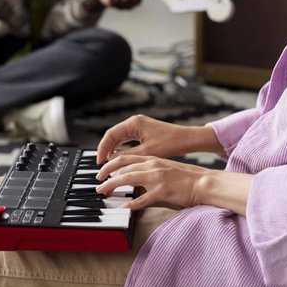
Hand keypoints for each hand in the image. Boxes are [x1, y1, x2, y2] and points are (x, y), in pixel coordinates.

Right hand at [95, 114, 222, 164]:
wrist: (187, 139)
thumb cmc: (171, 143)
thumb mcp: (147, 152)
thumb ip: (128, 155)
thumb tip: (112, 160)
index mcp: (134, 123)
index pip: (110, 134)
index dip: (102, 148)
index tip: (99, 161)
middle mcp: (135, 122)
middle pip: (113, 135)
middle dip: (106, 149)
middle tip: (101, 164)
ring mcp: (139, 125)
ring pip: (120, 137)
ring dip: (113, 149)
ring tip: (108, 163)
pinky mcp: (143, 131)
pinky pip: (127, 139)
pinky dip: (122, 148)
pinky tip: (119, 158)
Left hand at [95, 155, 209, 209]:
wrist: (203, 182)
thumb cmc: (186, 177)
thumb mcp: (165, 168)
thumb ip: (149, 171)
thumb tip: (133, 179)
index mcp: (153, 159)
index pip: (125, 158)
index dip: (110, 164)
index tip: (102, 172)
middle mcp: (152, 165)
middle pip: (122, 167)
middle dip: (106, 176)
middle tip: (99, 184)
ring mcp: (157, 178)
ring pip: (127, 179)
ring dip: (112, 186)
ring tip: (103, 193)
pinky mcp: (162, 192)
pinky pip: (141, 199)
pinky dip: (130, 204)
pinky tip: (122, 208)